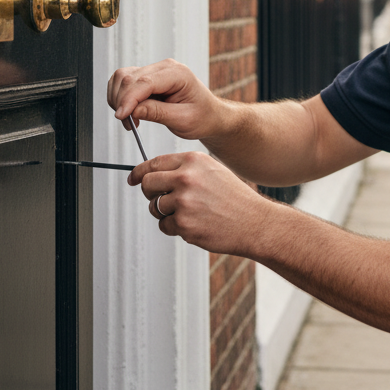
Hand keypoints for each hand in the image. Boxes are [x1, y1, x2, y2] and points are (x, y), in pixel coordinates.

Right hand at [107, 59, 223, 140]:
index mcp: (178, 74)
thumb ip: (158, 113)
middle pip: (129, 78)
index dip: (129, 99)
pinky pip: (124, 82)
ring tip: (131, 119)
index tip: (122, 116)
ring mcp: (155, 71)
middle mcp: (165, 68)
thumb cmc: (202, 116)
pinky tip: (131, 111)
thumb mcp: (183, 120)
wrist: (208, 115)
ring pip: (122, 78)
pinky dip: (120, 97)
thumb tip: (133, 110)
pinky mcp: (146, 77)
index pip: (145, 82)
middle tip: (129, 124)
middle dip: (123, 102)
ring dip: (119, 100)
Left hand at [130, 152, 268, 254]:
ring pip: (154, 207)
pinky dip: (175, 228)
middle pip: (147, 184)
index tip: (134, 179)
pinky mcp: (183, 224)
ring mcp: (183, 201)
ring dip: (166, 213)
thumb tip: (154, 174)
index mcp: (193, 161)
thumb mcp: (213, 170)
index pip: (153, 163)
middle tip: (164, 200)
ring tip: (190, 213)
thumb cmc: (236, 199)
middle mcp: (186, 178)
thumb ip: (185, 169)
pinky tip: (196, 224)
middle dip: (151, 193)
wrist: (255, 223)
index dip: (139, 172)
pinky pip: (164, 225)